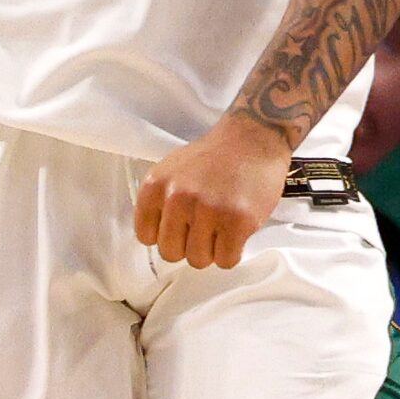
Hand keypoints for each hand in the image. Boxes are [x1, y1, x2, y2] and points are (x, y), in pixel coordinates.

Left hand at [135, 112, 289, 269]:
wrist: (253, 137)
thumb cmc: (214, 157)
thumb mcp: (172, 169)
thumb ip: (160, 201)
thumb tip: (156, 237)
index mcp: (156, 185)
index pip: (145, 235)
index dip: (165, 235)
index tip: (180, 228)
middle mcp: (177, 198)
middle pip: (170, 253)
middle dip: (188, 246)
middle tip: (204, 229)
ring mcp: (208, 210)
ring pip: (199, 260)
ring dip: (212, 250)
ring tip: (222, 227)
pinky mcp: (237, 221)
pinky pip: (226, 261)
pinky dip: (232, 253)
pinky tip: (236, 232)